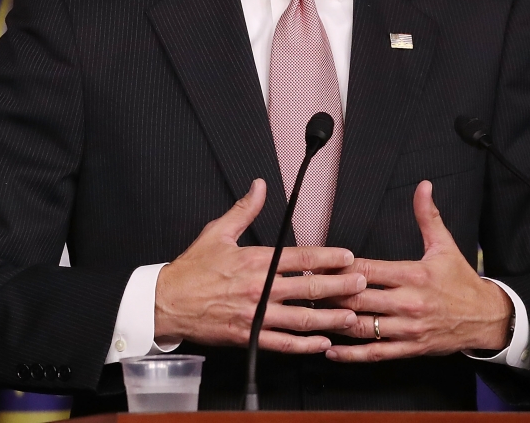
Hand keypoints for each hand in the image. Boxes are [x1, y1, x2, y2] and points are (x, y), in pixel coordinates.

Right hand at [154, 178, 366, 353]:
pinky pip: (282, 343)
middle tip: (362, 284)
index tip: (349, 257)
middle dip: (339, 286)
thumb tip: (260, 185)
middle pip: (308, 289)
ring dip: (330, 318)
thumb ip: (244, 209)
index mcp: (255, 261)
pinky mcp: (248, 337)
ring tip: (352, 315)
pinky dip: (305, 345)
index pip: (301, 258)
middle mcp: (258, 289)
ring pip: (301, 319)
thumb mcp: (217, 231)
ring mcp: (254, 315)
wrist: (167, 303)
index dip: (329, 258)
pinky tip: (323, 343)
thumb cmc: (192, 269)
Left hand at [325, 180, 511, 361]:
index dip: (339, 267)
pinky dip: (351, 354)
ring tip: (311, 316)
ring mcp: (407, 329)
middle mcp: (408, 302)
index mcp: (413, 275)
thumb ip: (428, 216)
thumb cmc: (461, 280)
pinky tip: (331, 350)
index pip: (367, 269)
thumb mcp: (445, 245)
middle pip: (358, 297)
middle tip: (306, 289)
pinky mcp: (410, 349)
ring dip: (335, 321)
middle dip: (330, 293)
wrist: (486, 317)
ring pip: (362, 327)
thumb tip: (423, 186)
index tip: (317, 264)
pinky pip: (375, 354)